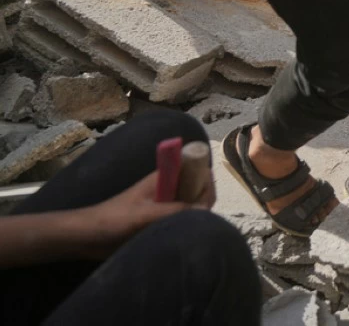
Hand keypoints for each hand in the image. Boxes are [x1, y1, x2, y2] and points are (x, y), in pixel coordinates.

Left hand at [79, 172, 194, 259]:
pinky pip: (182, 219)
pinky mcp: (160, 219)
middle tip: (195, 223)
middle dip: (203, 203)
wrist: (86, 237)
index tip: (203, 203)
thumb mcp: (144, 215)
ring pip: (192, 205)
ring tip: (189, 232)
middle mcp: (169, 187)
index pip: (197, 169)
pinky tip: (182, 237)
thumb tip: (205, 210)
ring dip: (195, 217)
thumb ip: (174, 211)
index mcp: (165, 176)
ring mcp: (165, 203)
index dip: (205, 182)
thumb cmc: (112, 220)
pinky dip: (186, 226)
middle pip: (198, 188)